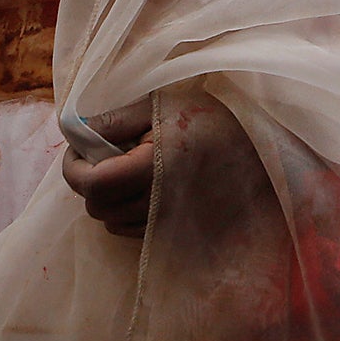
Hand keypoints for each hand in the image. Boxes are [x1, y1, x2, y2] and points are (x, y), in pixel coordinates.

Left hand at [61, 88, 252, 238]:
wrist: (266, 149)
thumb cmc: (214, 118)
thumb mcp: (163, 106)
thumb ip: (115, 120)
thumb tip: (73, 129)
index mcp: (153, 167)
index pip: (92, 184)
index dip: (74, 168)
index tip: (78, 149)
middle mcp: (160, 203)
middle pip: (97, 208)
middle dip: (90, 182)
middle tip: (104, 154)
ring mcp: (169, 224)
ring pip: (112, 223)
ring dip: (109, 200)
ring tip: (129, 170)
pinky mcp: (179, 234)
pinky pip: (134, 232)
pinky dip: (128, 213)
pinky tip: (147, 188)